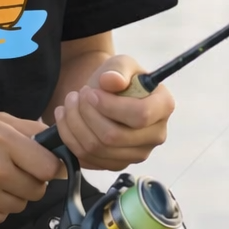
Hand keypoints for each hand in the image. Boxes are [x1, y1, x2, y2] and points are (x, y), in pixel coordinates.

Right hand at [0, 112, 61, 225]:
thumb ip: (27, 128)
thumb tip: (57, 140)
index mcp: (2, 140)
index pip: (48, 166)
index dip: (48, 166)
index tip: (40, 163)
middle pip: (37, 189)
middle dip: (30, 180)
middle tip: (10, 168)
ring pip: (20, 205)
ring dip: (12, 194)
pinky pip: (0, 217)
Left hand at [53, 55, 173, 171]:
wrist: (106, 93)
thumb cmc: (117, 77)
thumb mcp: (120, 63)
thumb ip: (118, 69)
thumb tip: (111, 81)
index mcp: (163, 106)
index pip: (141, 115)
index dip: (111, 106)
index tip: (91, 92)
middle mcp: (155, 135)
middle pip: (115, 136)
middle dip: (87, 113)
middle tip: (78, 94)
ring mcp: (136, 154)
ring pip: (97, 147)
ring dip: (75, 122)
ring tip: (70, 102)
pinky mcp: (116, 164)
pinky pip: (87, 157)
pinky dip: (69, 136)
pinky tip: (66, 117)